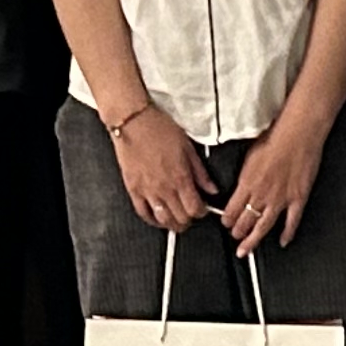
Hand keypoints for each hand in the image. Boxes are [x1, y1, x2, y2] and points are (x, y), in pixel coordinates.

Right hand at [108, 105, 216, 233]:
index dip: (202, 212)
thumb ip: (200, 172)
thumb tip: (213, 190)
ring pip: (163, 220)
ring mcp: (147, 191)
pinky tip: (159, 218)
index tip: (203, 208)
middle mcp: (165, 188)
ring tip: (178, 220)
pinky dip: (153, 220)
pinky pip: (143, 213)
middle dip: (189, 219)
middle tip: (191, 212)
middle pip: (181, 218)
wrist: (133, 122)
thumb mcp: (188, 147)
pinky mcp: (133, 189)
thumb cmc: (160, 129)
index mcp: (181, 177)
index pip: (195, 208)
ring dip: (173, 224)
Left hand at [220, 109, 330, 250]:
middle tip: (235, 237)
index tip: (226, 223)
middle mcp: (261, 194)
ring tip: (247, 249)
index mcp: (247, 183)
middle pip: (246, 221)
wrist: (298, 134)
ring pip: (264, 226)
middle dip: (238, 232)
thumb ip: (245, 174)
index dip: (227, 219)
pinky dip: (287, 234)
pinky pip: (291, 221)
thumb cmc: (275, 137)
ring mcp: (280, 199)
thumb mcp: (249, 154)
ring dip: (253, 240)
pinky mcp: (298, 198)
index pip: (232, 209)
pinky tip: (283, 241)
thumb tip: (240, 183)